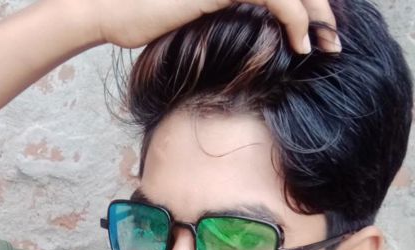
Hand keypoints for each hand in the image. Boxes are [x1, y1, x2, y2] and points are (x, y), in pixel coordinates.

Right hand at [71, 0, 339, 53]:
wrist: (111, 10)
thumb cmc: (142, 21)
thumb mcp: (192, 23)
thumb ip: (226, 20)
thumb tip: (248, 44)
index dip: (308, 8)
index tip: (319, 38)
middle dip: (322, 11)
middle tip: (334, 42)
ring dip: (319, 15)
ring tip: (327, 45)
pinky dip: (296, 17)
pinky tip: (302, 43)